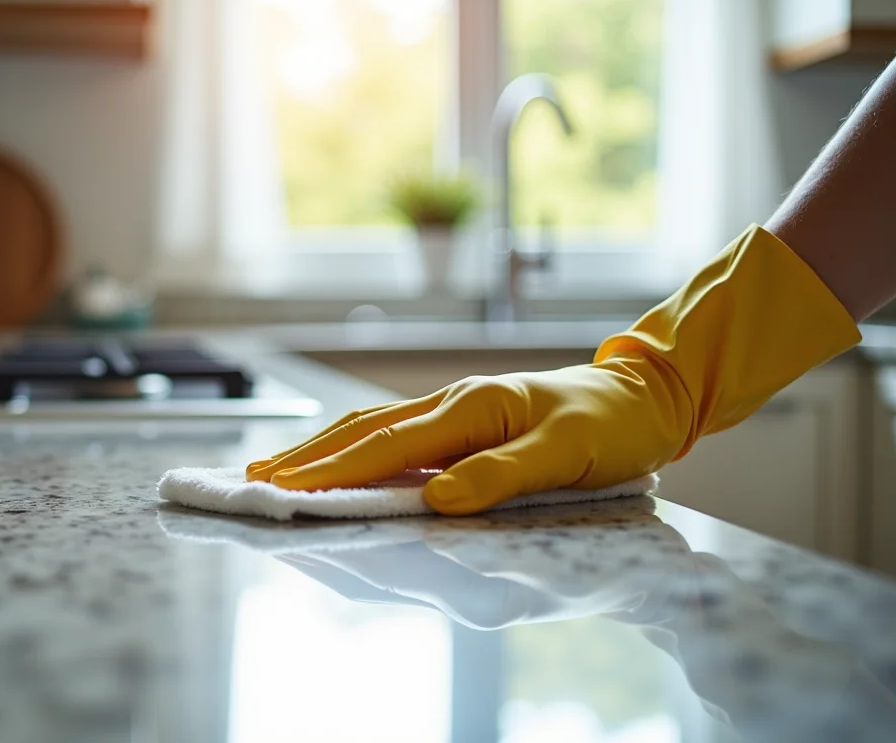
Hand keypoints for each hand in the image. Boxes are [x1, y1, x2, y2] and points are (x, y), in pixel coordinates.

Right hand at [250, 225, 859, 514]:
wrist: (644, 396)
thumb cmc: (611, 426)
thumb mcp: (567, 454)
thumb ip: (501, 475)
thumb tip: (436, 499)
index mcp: (472, 407)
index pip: (388, 445)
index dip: (333, 470)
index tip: (284, 487)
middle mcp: (453, 403)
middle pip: (363, 432)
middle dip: (306, 458)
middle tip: (252, 478)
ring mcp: (454, 410)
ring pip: (372, 430)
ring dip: (320, 450)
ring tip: (275, 469)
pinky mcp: (461, 422)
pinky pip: (394, 436)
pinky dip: (353, 449)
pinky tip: (336, 461)